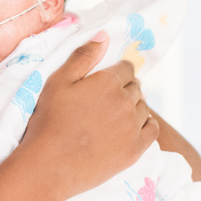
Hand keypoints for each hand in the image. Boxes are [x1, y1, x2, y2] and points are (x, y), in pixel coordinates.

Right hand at [18, 32, 159, 200]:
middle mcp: (125, 101)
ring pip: (143, 107)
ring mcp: (132, 126)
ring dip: (134, 107)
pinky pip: (151, 129)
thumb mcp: (57, 82)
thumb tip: (104, 35)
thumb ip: (83, 56)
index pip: (126, 68)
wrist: (50, 165)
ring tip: (115, 116)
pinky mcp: (135, 149)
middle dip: (125, 89)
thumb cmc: (49, 122)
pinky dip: (145, 125)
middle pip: (136, 87)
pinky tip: (132, 128)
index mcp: (108, 82)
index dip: (117, 72)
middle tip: (107, 100)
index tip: (107, 81)